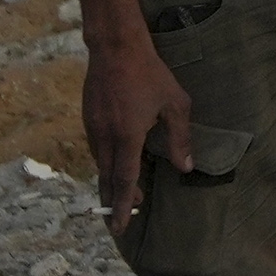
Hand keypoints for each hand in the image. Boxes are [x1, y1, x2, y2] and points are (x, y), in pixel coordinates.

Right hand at [80, 27, 197, 228]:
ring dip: (112, 181)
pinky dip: (106, 162)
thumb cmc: (150, 74)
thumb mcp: (175, 104)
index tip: (120, 227)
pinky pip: (97, 149)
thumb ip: (180, 138)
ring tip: (125, 194)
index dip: (124, 206)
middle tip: (122, 220)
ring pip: (101, 164)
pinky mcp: (88, 119)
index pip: (125, 180)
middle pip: (109, 178)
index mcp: (127, 136)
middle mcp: (106, 137)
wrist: (115, 47)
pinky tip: (117, 163)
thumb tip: (186, 167)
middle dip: (116, 201)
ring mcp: (93, 127)